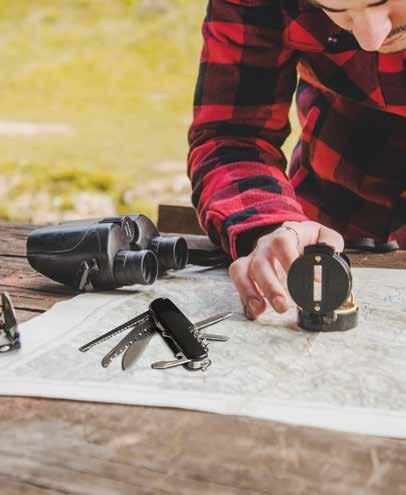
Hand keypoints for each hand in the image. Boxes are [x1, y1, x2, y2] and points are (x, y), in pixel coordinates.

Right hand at [229, 221, 343, 318]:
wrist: (295, 237)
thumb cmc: (309, 239)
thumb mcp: (324, 236)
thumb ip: (329, 244)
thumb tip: (329, 258)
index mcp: (285, 234)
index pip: (282, 243)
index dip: (291, 262)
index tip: (310, 283)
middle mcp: (265, 245)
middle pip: (261, 262)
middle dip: (270, 286)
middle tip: (283, 305)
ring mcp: (253, 257)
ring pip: (242, 271)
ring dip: (251, 292)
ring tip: (262, 309)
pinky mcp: (246, 271)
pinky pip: (238, 281)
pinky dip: (244, 297)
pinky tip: (255, 311)